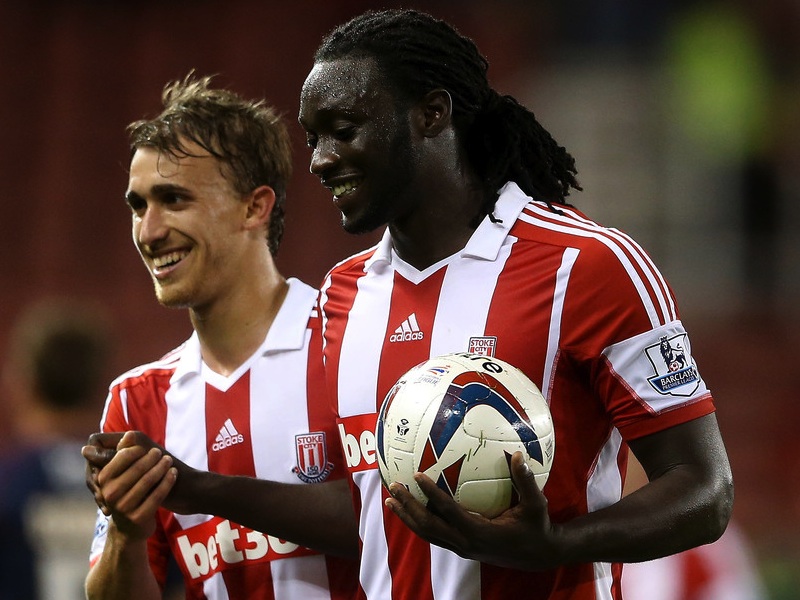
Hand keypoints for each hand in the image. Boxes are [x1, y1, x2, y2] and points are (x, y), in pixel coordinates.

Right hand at [82, 431, 176, 540]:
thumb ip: (124, 452)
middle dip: (151, 458)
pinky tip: (173, 473)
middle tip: (161, 452)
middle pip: (137, 468)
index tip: (147, 447)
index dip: (136, 450)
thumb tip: (129, 434)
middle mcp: (109, 494)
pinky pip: (157, 495)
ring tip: (169, 461)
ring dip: (161, 468)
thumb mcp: (122, 473)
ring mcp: (123, 507)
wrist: (130, 527)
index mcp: (103, 479)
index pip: (121, 456)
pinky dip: (167, 481)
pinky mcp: (138, 518)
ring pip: (148, 481)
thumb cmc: (128, 491)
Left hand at [384, 451, 562, 570]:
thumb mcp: (536, 504)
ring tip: (392, 500)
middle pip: (429, 526)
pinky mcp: (461, 548)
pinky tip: (410, 510)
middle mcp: (466, 543)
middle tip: (394, 487)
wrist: (538, 555)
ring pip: (428, 534)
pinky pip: (434, 536)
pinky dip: (419, 523)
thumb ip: (525, 480)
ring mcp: (462, 548)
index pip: (449, 512)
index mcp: (480, 532)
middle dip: (409, 507)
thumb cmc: (536, 527)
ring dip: (408, 517)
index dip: (432, 495)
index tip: (417, 476)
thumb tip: (518, 454)